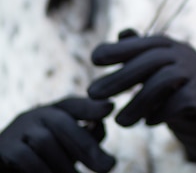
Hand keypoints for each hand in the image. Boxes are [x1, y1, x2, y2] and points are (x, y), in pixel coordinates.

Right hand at [0, 97, 115, 172]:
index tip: (110, 109)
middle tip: (108, 166)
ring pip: (45, 140)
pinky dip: (42, 170)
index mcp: (52, 113)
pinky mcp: (3, 149)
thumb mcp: (65, 147)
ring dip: (65, 164)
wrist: (7, 167)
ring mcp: (17, 130)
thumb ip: (85, 137)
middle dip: (87, 145)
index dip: (90, 106)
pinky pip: (24, 158)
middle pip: (62, 123)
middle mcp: (35, 116)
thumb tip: (101, 127)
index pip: (73, 104)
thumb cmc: (43, 159)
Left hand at [88, 29, 195, 161]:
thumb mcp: (158, 72)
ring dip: (137, 101)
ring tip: (119, 122)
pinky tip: (148, 124)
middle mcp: (187, 56)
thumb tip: (123, 32)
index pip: (146, 42)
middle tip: (92, 93)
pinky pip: (181, 102)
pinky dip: (161, 113)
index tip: (94, 59)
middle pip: (153, 59)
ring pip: (164, 80)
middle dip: (121, 76)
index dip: (121, 49)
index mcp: (173, 47)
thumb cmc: (177, 91)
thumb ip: (141, 55)